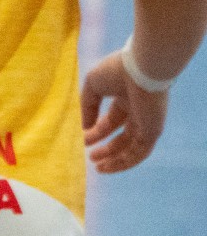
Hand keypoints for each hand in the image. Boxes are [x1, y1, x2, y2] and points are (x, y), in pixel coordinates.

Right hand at [82, 50, 168, 173]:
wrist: (141, 68)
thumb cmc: (116, 71)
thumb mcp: (93, 86)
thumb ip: (88, 106)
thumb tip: (85, 128)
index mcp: (126, 99)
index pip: (111, 120)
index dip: (97, 130)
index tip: (83, 137)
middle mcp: (138, 113)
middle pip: (122, 136)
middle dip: (106, 147)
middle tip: (90, 155)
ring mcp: (147, 123)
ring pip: (132, 148)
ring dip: (115, 159)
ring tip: (98, 167)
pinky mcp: (153, 131)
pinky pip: (139, 153)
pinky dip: (125, 162)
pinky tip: (109, 166)